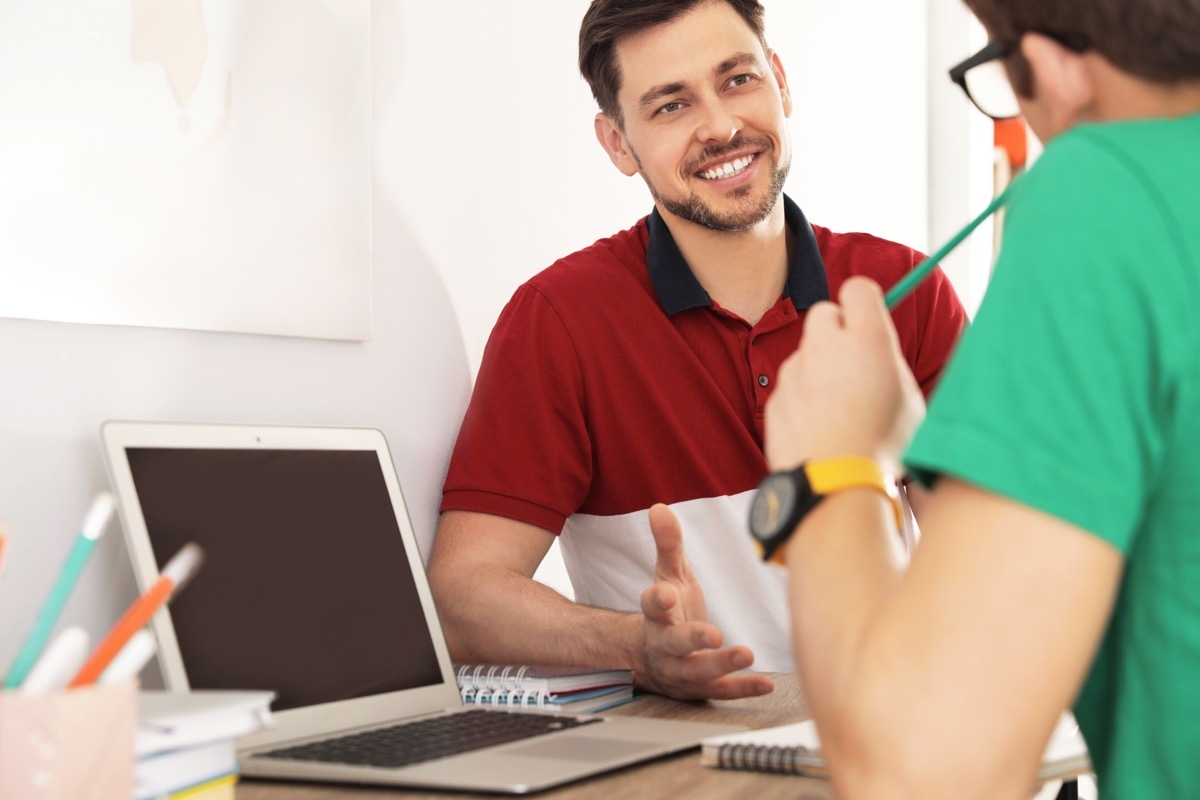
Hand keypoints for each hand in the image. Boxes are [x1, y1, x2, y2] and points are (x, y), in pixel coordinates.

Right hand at [635, 504, 774, 699]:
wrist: (652, 660)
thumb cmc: (669, 610)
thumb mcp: (668, 575)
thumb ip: (668, 544)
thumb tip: (659, 508)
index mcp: (656, 615)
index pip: (651, 605)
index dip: (658, 600)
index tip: (665, 595)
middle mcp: (665, 644)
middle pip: (675, 642)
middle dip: (694, 638)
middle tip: (714, 635)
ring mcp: (681, 670)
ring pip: (698, 671)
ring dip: (722, 664)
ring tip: (746, 654)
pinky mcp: (701, 689)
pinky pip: (721, 691)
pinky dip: (743, 688)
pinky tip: (766, 684)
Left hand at [766, 277, 923, 473]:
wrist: (834, 486)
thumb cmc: (882, 446)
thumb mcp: (910, 400)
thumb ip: (890, 365)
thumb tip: (879, 355)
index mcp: (867, 339)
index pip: (858, 288)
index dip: (864, 302)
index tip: (870, 321)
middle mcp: (826, 346)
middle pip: (825, 313)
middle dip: (837, 330)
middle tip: (853, 362)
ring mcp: (795, 371)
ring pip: (806, 353)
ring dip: (819, 368)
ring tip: (839, 409)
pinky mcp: (775, 397)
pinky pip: (791, 386)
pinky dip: (802, 399)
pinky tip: (819, 429)